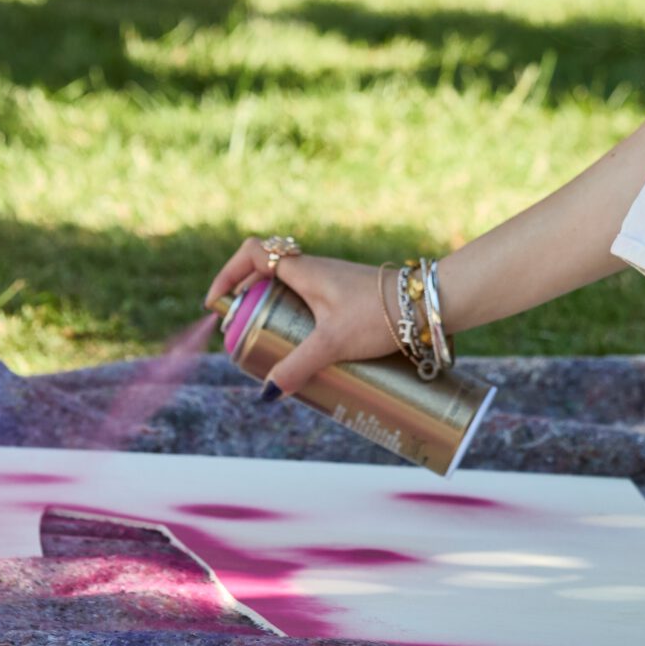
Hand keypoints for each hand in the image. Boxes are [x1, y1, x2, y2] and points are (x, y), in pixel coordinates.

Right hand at [204, 237, 399, 397]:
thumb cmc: (380, 313)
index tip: (217, 303)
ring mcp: (333, 282)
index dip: (228, 272)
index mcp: (303, 269)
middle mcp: (315, 269)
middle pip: (267, 275)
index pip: (253, 252)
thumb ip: (298, 366)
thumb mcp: (333, 343)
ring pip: (292, 290)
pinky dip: (301, 321)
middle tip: (244, 334)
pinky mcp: (349, 297)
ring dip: (276, 312)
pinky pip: (313, 303)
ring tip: (273, 347)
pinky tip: (309, 351)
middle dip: (249, 302)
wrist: (426, 304)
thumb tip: (268, 393)